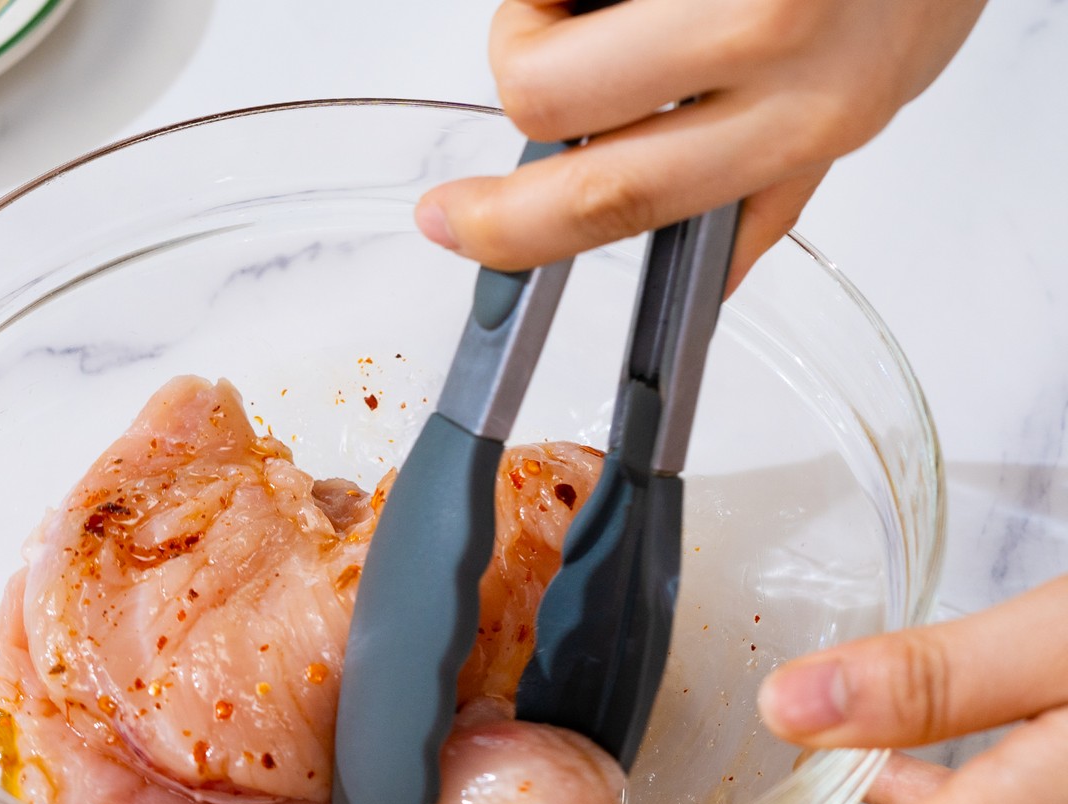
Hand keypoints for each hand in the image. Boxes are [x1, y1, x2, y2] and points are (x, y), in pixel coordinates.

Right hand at [418, 0, 987, 288]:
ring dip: (556, 0)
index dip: (509, 227)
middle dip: (524, 71)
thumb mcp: (859, 100)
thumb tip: (709, 268)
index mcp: (801, 120)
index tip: (452, 224)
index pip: (617, 195)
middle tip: (550, 41)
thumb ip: (773, 192)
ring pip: (543, 15)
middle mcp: (769, 32)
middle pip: (544, 93)